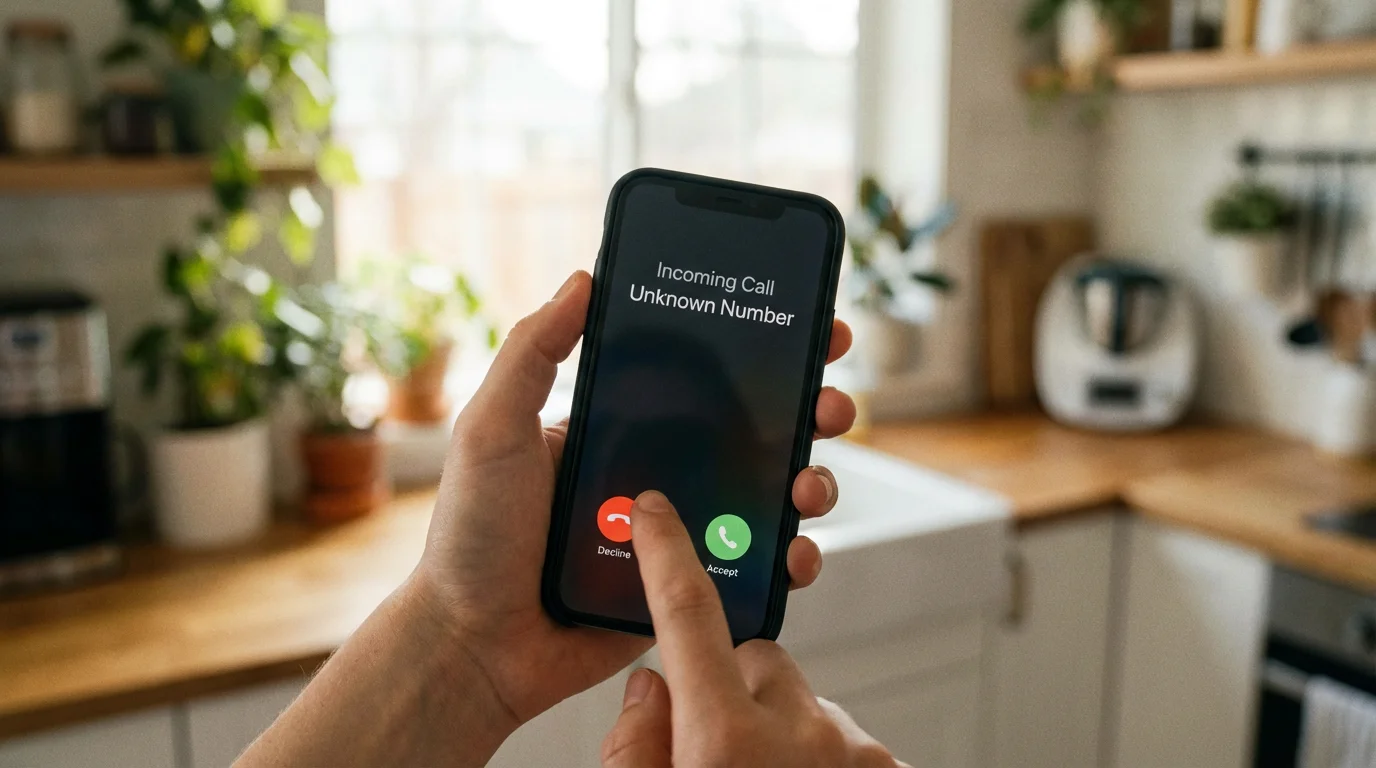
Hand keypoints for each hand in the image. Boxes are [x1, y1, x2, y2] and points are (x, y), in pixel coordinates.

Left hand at [404, 270, 856, 731]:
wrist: (473, 645)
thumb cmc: (473, 534)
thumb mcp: (492, 427)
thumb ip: (533, 353)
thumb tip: (585, 279)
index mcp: (618, 427)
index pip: (700, 376)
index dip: (755, 350)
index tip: (804, 323)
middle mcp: (655, 473)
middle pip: (751, 433)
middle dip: (805, 413)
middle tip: (829, 404)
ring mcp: (676, 532)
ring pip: (764, 499)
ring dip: (808, 483)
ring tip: (811, 485)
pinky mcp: (686, 588)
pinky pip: (751, 569)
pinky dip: (789, 560)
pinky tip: (798, 553)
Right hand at [600, 491, 906, 767]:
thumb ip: (635, 747)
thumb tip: (650, 690)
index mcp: (724, 742)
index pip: (689, 617)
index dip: (667, 555)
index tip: (655, 512)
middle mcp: (799, 737)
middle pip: (758, 660)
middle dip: (735, 684)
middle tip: (718, 742)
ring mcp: (854, 753)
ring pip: (803, 703)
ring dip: (781, 730)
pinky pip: (844, 738)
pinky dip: (821, 758)